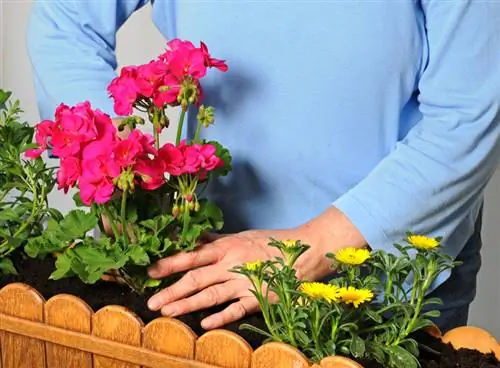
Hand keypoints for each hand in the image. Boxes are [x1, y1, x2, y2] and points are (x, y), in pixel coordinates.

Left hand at [146, 229, 284, 328]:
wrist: (303, 252)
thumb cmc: (270, 243)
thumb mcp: (241, 236)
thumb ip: (216, 240)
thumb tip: (194, 236)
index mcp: (227, 246)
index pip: (193, 255)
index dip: (170, 263)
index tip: (151, 272)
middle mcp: (232, 264)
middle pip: (197, 278)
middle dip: (172, 290)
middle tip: (152, 301)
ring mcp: (245, 282)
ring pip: (211, 295)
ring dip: (188, 304)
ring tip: (168, 312)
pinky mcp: (259, 298)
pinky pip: (237, 309)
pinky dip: (221, 317)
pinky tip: (205, 324)